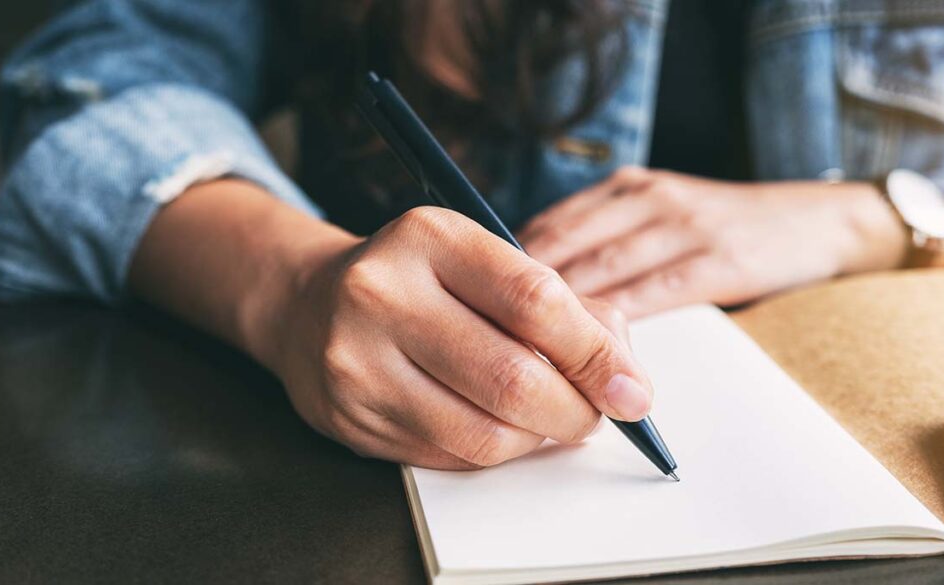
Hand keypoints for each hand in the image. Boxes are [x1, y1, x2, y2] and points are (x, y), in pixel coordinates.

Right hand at [256, 207, 652, 469]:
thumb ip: (561, 304)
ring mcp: (358, 362)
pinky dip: (496, 451)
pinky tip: (501, 427)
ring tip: (550, 419)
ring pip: (484, 432)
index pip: (535, 301)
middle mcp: (382, 294)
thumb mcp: (482, 260)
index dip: (596, 353)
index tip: (633, 389)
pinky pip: (451, 456)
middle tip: (599, 415)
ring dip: (539, 438)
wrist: (310, 305)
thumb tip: (623, 372)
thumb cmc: (418, 280)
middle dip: (577, 410)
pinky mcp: (350, 419)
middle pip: (513, 378)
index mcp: (429, 237)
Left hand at [519, 167, 912, 317]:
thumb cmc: (728, 227)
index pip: (552, 224)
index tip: (475, 300)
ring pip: (605, 270)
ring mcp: (684, 226)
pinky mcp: (718, 260)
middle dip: (521, 291)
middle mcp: (649, 198)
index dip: (507, 265)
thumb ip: (607, 238)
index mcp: (629, 187)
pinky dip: (619, 322)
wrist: (820, 222)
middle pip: (567, 244)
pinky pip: (656, 293)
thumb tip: (536, 286)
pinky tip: (592, 346)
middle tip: (484, 330)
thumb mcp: (662, 213)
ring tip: (523, 346)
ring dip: (561, 311)